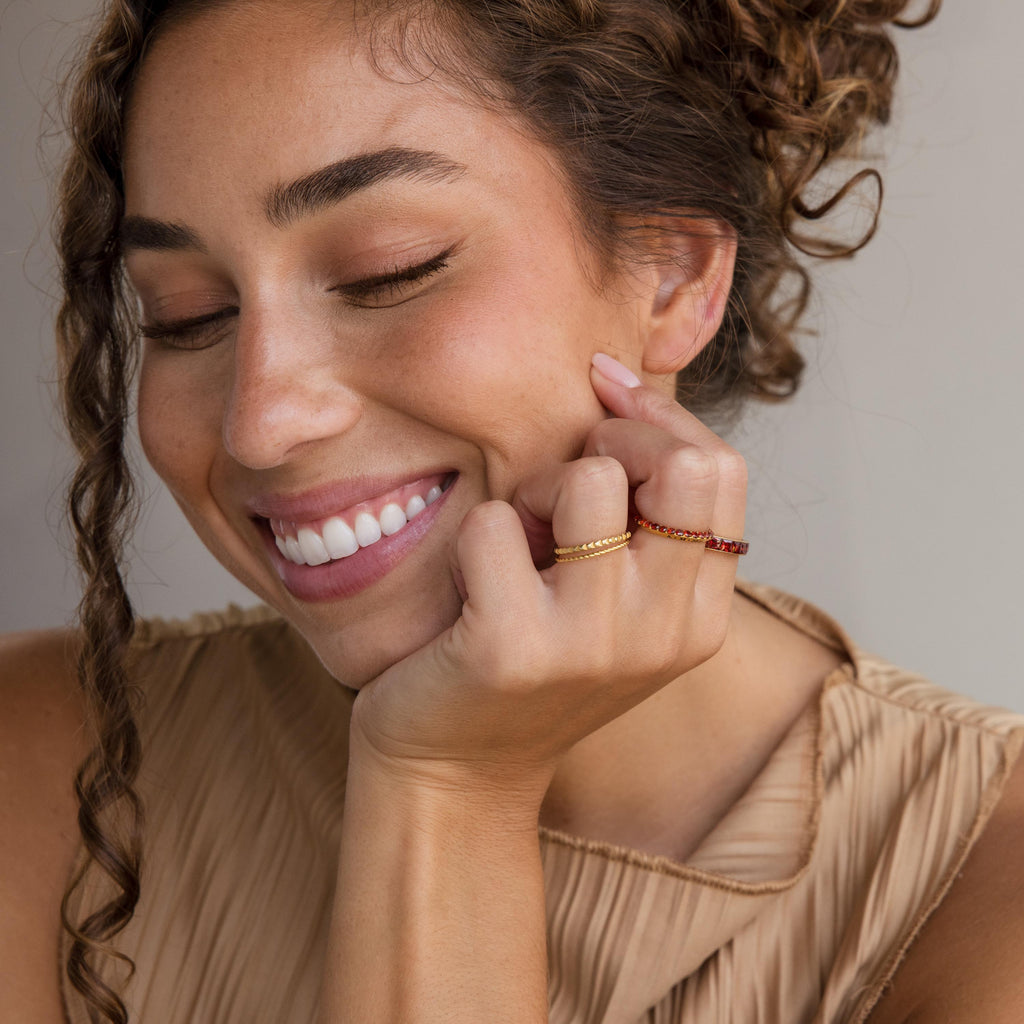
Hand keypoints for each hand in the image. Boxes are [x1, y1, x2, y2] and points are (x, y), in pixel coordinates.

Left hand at [350, 355, 746, 805]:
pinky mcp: (514, 649)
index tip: (604, 396)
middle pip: (686, 465)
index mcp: (701, 616)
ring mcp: (594, 645)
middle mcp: (665, 632)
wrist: (455, 771)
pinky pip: (495, 523)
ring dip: (535, 489)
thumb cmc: (531, 663)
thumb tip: (615, 381)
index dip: (660, 419)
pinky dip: (475, 535)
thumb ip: (643, 518)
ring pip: (589, 482)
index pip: (723, 469)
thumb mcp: (613, 598)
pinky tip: (473, 587)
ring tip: (516, 540)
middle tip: (563, 486)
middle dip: (614, 443)